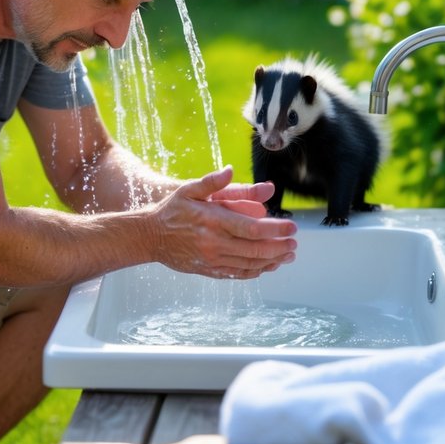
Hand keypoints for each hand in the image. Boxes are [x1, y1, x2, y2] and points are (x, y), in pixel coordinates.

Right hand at [149, 166, 296, 279]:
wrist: (150, 236)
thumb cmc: (171, 210)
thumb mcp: (189, 189)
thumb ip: (212, 181)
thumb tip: (230, 170)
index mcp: (213, 220)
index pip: (252, 228)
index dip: (276, 230)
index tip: (291, 227)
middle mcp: (214, 242)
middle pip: (256, 249)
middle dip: (280, 247)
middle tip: (294, 242)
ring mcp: (212, 259)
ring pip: (250, 264)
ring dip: (273, 260)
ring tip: (288, 255)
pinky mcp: (209, 270)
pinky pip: (237, 274)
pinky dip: (256, 271)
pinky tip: (267, 266)